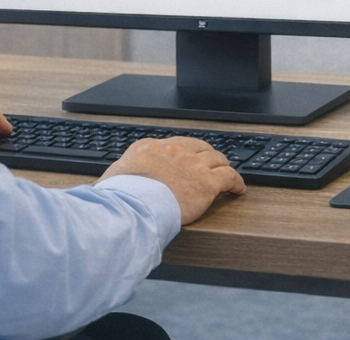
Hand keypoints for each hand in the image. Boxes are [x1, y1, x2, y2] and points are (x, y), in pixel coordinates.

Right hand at [100, 137, 244, 223]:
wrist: (134, 205)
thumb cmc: (121, 195)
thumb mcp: (114, 175)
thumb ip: (120, 174)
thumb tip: (110, 183)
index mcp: (152, 147)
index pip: (178, 144)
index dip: (189, 151)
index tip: (192, 157)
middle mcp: (175, 151)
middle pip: (201, 148)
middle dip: (208, 156)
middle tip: (213, 164)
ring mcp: (193, 165)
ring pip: (218, 160)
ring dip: (223, 167)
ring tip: (227, 174)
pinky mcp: (207, 183)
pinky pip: (229, 177)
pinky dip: (236, 182)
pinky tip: (238, 189)